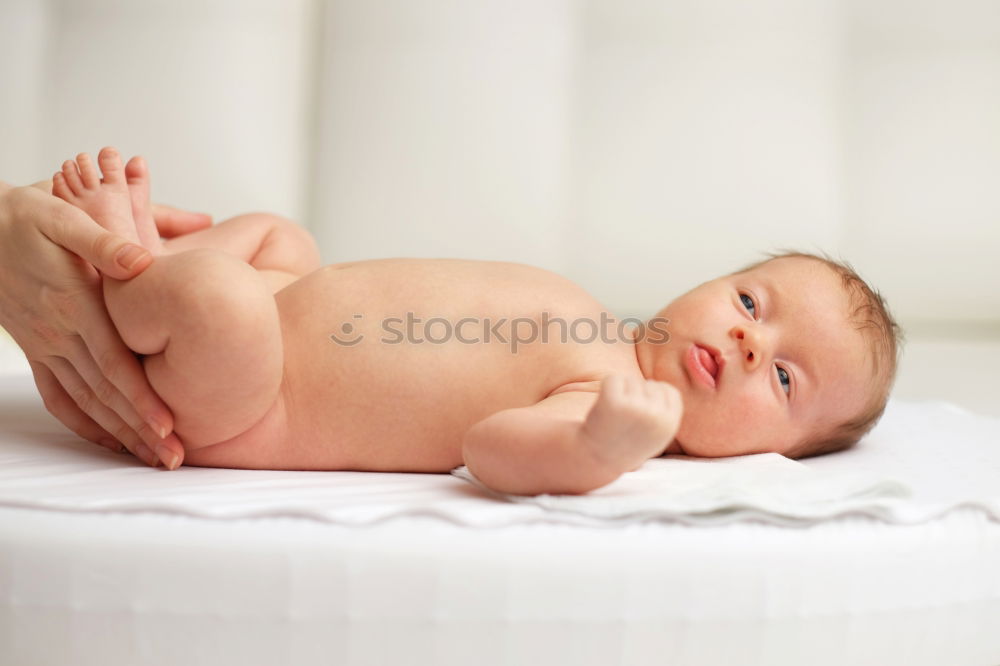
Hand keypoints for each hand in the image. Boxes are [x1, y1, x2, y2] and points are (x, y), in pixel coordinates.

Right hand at [0, 181, 208, 465]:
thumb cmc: (28, 217)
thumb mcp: (64, 217)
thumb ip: (106, 241)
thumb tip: (142, 263)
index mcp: (74, 305)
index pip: (113, 364)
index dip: (140, 397)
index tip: (168, 425)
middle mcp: (59, 334)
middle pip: (105, 393)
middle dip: (140, 429)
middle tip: (173, 459)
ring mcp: (45, 346)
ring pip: (85, 401)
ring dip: (118, 433)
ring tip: (152, 458)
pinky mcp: (37, 349)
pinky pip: (57, 395)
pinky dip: (83, 422)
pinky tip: (108, 441)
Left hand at [580, 374, 682, 468]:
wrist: (595, 457)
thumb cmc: (627, 443)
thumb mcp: (657, 433)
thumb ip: (667, 411)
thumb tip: (680, 377)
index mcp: (669, 424)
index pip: (669, 391)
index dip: (653, 397)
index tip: (639, 413)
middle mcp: (655, 416)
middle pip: (649, 384)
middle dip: (636, 395)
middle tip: (624, 418)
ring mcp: (635, 408)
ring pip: (631, 380)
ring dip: (620, 393)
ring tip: (614, 415)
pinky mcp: (613, 402)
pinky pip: (613, 379)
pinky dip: (606, 388)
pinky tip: (603, 407)